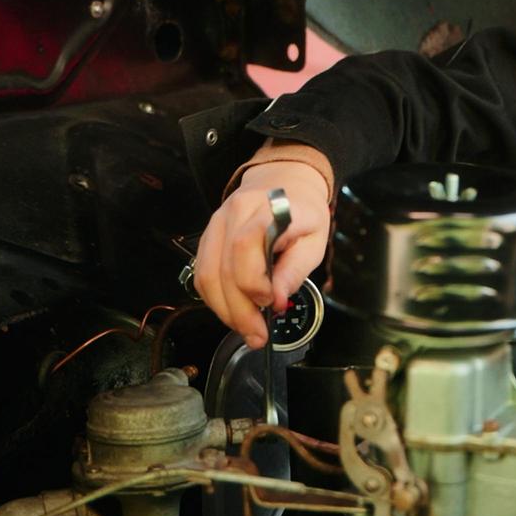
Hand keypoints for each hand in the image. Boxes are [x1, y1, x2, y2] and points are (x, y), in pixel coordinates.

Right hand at [193, 161, 330, 348]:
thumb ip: (295, 270)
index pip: (246, 244)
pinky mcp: (207, 237)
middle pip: (223, 266)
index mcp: (267, 209)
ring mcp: (215, 224)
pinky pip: (201, 273)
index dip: (252, 280)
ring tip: (246, 330)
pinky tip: (232, 312)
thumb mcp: (314, 240)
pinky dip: (214, 299)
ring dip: (223, 310)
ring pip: (206, 274)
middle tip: (257, 335)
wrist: (283, 180)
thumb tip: (276, 300)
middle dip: (238, 309)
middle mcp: (234, 213)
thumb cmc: (303, 212)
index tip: (269, 303)